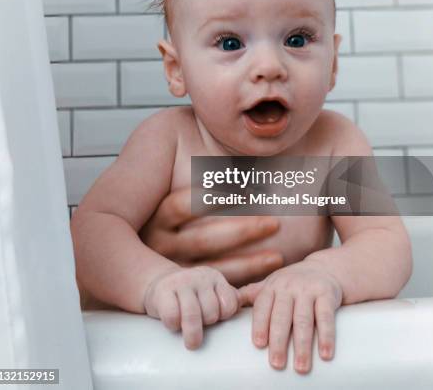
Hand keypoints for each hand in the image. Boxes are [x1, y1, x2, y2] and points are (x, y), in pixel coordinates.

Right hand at [140, 187, 283, 284]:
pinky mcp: (188, 288)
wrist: (154, 257)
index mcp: (159, 216)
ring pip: (212, 267)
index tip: (248, 192)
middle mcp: (161, 245)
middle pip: (203, 239)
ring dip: (249, 261)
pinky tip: (265, 271)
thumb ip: (203, 173)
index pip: (182, 205)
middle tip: (275, 223)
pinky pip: (217, 285)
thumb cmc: (180, 214)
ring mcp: (173, 270)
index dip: (214, 198)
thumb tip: (233, 145)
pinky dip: (243, 280)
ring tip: (278, 255)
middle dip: (242, 231)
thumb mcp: (178, 189)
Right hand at [143, 266, 241, 348]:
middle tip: (200, 326)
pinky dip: (173, 325)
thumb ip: (229, 299)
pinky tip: (173, 325)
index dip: (224, 317)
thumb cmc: (191, 296)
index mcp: (215, 278)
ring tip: (192, 343)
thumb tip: (248, 312)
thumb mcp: (211, 292)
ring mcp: (181, 282)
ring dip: (192, 333)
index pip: (230, 304)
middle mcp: (200, 277)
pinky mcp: (163, 291)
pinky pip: (172, 316)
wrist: (160, 284)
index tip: (217, 321)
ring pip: (193, 315)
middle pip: (212, 312)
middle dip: (207, 324)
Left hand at [238, 260, 342, 373]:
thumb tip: (226, 305)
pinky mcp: (327, 294)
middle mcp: (288, 286)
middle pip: (282, 316)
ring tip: (300, 367)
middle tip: (276, 363)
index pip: (263, 306)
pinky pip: (326, 317)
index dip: (260, 325)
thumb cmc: (291, 284)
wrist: (324, 269)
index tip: (258, 345)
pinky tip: (325, 354)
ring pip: (303, 319)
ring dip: (302, 344)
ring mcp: (308, 289)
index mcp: (272, 287)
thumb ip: (251, 295)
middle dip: (279, 340)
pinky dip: (327, 336)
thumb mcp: (271, 285)